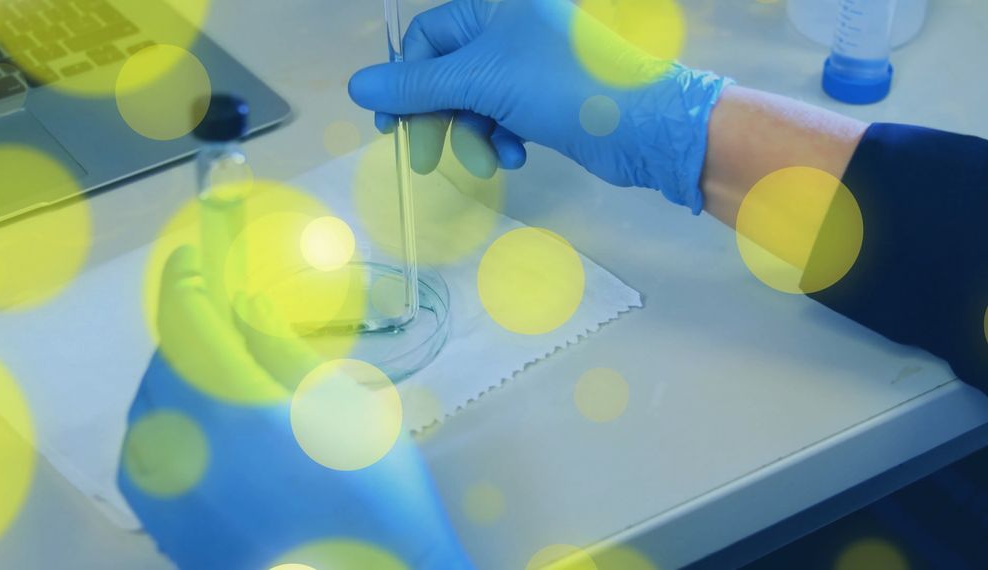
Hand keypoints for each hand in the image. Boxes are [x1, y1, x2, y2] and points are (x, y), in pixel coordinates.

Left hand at [118, 246, 470, 569]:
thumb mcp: (345, 407)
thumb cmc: (374, 494)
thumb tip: (242, 310)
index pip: (187, 320)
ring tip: (211, 375)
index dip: (186, 279)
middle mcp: (185, 445)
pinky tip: (192, 429)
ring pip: (145, 408)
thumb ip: (283, 352)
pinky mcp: (164, 524)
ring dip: (172, 377)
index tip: (193, 258)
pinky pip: (142, 455)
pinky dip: (159, 425)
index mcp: (236, 407)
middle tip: (221, 322)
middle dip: (187, 332)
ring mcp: (167, 490)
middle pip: (164, 362)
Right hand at [348, 0, 731, 213]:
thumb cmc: (562, 87)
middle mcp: (512, 27)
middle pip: (448, 72)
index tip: (391, 128)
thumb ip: (416, 87)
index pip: (428, 39)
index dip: (406, 83)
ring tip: (490, 160)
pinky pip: (502, 116)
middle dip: (439, 117)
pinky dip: (501, 138)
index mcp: (497, 6)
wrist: (645, 127)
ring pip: (474, 100)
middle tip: (426, 159)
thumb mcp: (481, 81)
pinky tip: (516, 155)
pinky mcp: (546, 99)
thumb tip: (356, 87)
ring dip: (473, 134)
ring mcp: (531, 64)